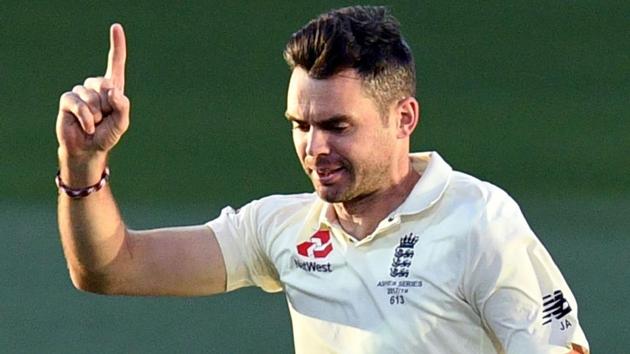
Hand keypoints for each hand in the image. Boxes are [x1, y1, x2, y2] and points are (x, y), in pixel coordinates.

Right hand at [56, 24, 129, 161]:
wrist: (88, 149)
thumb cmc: (107, 135)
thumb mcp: (121, 123)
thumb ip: (123, 106)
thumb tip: (114, 91)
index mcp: (112, 88)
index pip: (115, 63)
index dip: (117, 45)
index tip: (116, 27)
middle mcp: (96, 86)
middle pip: (105, 84)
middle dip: (108, 105)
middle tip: (104, 118)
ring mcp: (80, 92)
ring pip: (91, 96)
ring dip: (96, 114)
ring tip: (95, 123)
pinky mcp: (68, 100)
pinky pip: (78, 103)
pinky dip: (86, 118)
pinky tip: (87, 126)